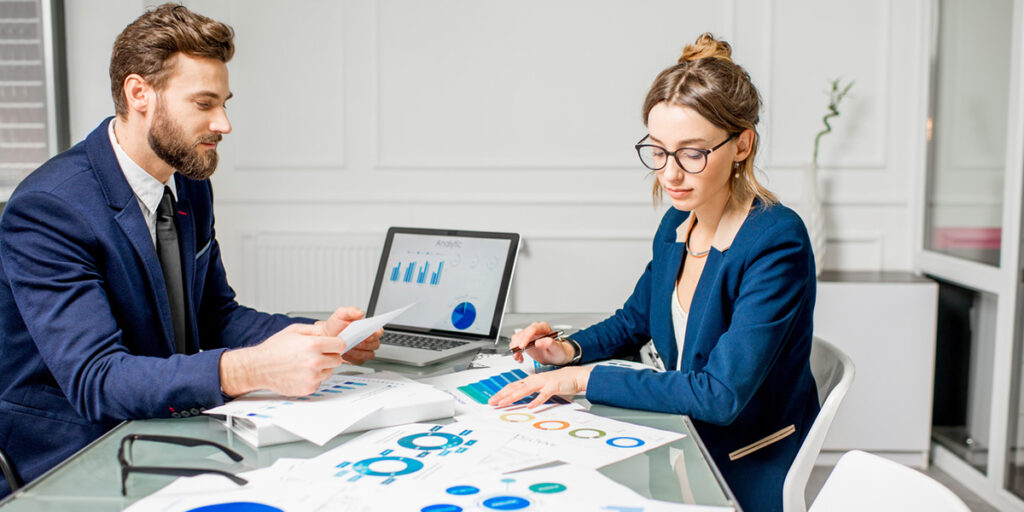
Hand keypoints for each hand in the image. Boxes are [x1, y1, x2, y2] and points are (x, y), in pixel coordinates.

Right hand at [219, 323, 345, 396]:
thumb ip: (314, 330)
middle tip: (316, 355)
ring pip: (330, 371)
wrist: (258, 367)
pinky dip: (313, 378)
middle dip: (329, 356)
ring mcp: (312, 376)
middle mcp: (315, 361)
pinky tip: (301, 373)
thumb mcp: (294, 330)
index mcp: (314, 345)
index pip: (341, 345)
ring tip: (305, 364)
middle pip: (338, 360)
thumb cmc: (273, 349)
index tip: (331, 346)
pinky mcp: (308, 388)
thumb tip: (328, 331)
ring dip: (322, 368)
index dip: (335, 344)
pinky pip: (320, 382)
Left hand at [313, 306, 380, 364]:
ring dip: (359, 352)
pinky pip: (360, 361)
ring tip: (348, 348)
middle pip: (375, 344)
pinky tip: (346, 353)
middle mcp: (369, 340)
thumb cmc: (336, 325)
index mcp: (368, 328)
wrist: (327, 336)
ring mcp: (365, 350)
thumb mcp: (341, 314)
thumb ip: (351, 311)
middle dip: (364, 344)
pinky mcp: (359, 359)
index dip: (375, 334)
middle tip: (354, 342)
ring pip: (369, 354)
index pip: (379, 331)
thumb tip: (360, 313)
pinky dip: (353, 358)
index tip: (368, 335)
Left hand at [487, 366, 593, 407]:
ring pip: (525, 390)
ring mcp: (543, 382)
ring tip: (504, 403)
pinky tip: (530, 406)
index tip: (493, 399)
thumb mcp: (542, 388)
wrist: (574, 376)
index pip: (513, 386)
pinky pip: (543, 395)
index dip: (502, 392)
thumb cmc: (558, 382)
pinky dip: (536, 400)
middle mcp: (534, 380)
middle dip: (502, 395)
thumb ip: (532, 393)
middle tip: (493, 402)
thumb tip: (522, 401)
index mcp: (531, 380)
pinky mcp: (553, 386)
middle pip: (515, 387)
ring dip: (513, 397)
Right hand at [509, 321, 572, 365]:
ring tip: (518, 357)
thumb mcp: (557, 348)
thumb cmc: (559, 351)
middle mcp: (535, 330)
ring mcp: (529, 336)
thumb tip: (538, 342)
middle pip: (522, 333)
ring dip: (515, 348)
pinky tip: (519, 358)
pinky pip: (516, 344)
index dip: (526, 337)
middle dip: (518, 344)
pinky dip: (515, 351)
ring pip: (517, 338)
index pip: (533, 329)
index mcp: (544, 328)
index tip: (522, 346)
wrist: (557, 356)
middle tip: (518, 354)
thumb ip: (550, 343)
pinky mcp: (524, 342)